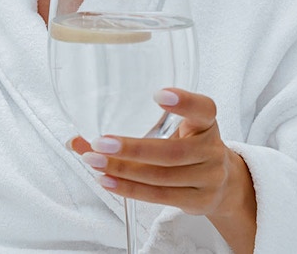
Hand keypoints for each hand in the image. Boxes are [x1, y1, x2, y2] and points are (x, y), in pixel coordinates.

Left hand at [68, 88, 254, 221]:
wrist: (221, 186)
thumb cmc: (186, 151)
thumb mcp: (169, 133)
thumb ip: (130, 131)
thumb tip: (75, 140)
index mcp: (206, 124)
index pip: (204, 109)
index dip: (185, 102)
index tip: (159, 94)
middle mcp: (212, 150)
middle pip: (172, 152)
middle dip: (132, 149)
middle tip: (100, 143)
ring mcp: (209, 178)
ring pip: (162, 177)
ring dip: (124, 171)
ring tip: (95, 163)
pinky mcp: (199, 201)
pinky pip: (160, 197)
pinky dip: (130, 189)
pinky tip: (108, 182)